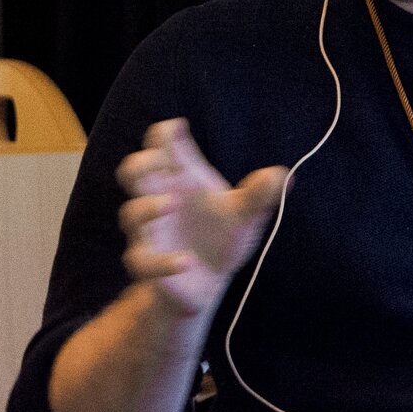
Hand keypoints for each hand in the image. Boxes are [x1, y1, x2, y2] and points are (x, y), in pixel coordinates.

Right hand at [115, 119, 289, 316]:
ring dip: (147, 207)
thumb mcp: (246, 216)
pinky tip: (187, 261)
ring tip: (171, 205)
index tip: (179, 127)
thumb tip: (281, 174)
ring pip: (130, 214)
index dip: (163, 133)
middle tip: (160, 162)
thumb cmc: (221, 238)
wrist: (209, 284)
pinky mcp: (148, 263)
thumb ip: (260, 195)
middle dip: (141, 163)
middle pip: (132, 172)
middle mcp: (159, 201)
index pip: (160, 147)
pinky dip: (163, 261)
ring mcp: (150, 232)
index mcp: (181, 181)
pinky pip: (142, 260)